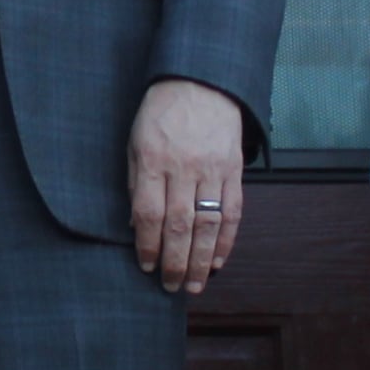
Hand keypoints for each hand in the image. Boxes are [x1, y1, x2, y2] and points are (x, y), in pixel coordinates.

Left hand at [129, 78, 250, 295]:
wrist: (201, 82)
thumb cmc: (160, 114)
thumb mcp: (135, 142)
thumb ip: (136, 184)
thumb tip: (137, 226)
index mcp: (153, 160)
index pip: (150, 213)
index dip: (148, 246)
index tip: (146, 267)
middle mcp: (184, 167)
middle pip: (179, 226)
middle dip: (174, 262)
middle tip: (170, 287)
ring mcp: (212, 169)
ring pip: (208, 225)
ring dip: (201, 260)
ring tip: (194, 285)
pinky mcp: (234, 169)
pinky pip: (233, 212)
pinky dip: (226, 241)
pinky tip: (218, 261)